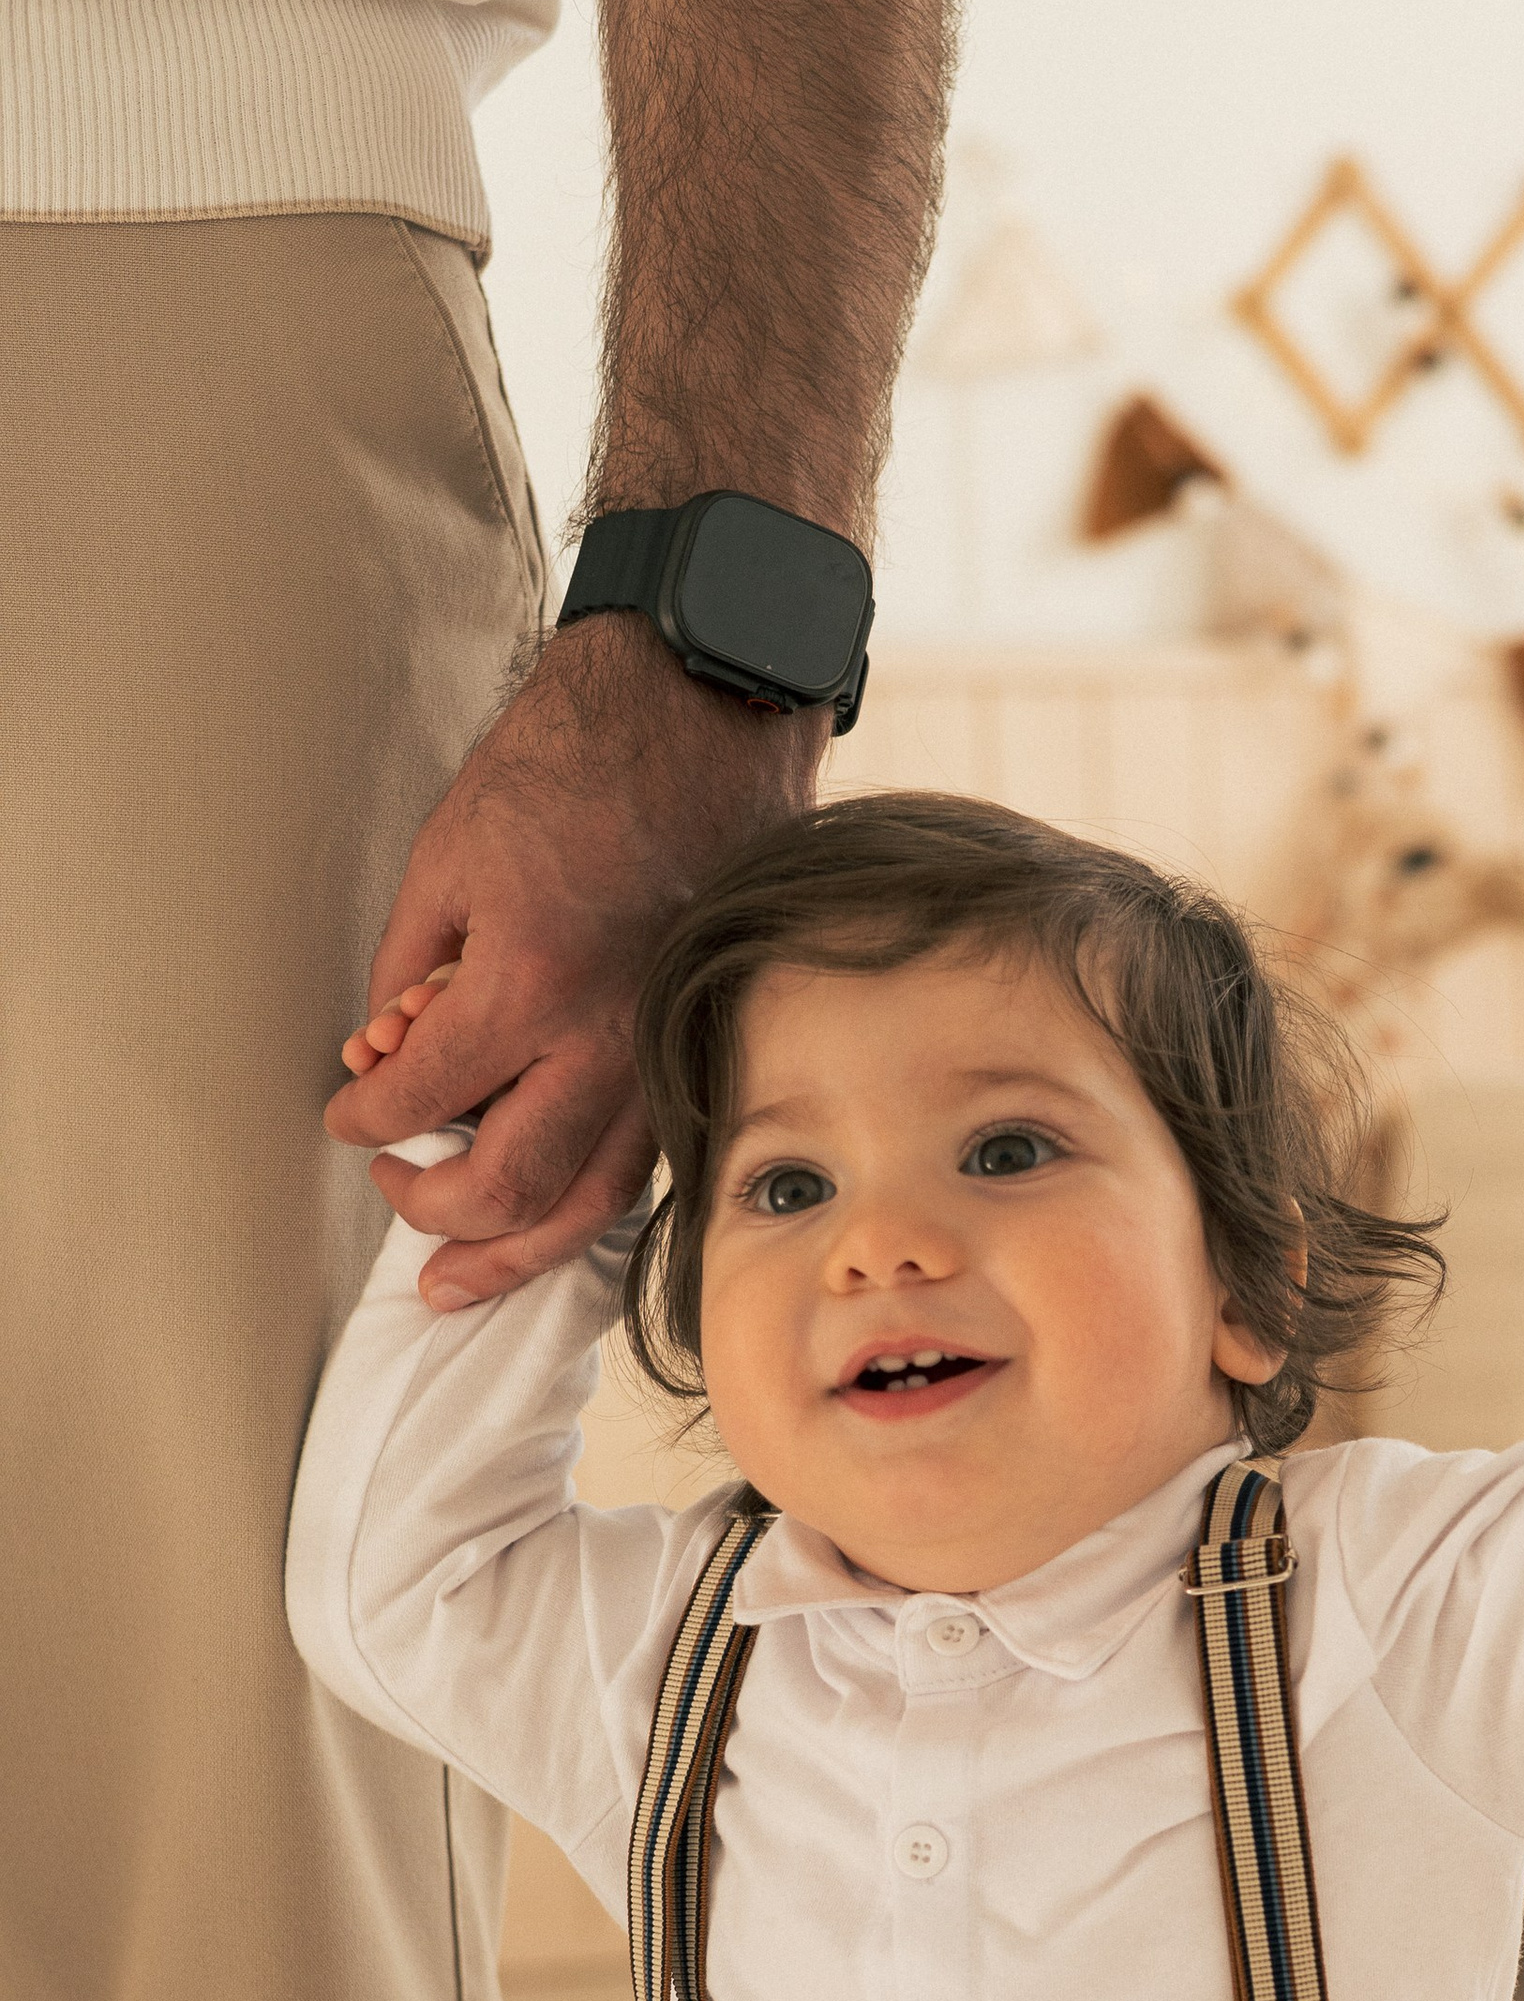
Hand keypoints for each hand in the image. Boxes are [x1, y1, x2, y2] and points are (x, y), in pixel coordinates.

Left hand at [326, 616, 824, 1307]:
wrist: (702, 721)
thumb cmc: (573, 770)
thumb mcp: (449, 858)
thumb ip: (408, 973)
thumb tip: (382, 1054)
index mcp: (529, 982)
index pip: (422, 1100)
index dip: (365, 1123)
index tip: (345, 1119)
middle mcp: (609, 1040)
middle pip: (510, 1186)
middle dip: (432, 1211)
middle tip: (392, 1192)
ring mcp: (667, 1054)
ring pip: (592, 1202)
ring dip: (517, 1253)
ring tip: (460, 1279)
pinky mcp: (701, 1051)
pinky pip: (645, 1164)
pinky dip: (587, 1208)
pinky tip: (548, 1224)